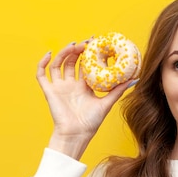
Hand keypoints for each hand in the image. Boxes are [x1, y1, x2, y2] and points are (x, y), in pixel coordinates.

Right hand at [35, 41, 133, 156]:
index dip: (88, 53)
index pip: (85, 65)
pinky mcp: (49, 91)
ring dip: (63, 53)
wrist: (76, 134)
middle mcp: (71, 84)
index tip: (95, 42)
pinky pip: (42, 74)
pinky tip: (49, 53)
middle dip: (77, 50)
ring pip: (58, 64)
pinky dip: (42, 63)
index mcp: (84, 86)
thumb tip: (135, 78)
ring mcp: (59, 87)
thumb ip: (118, 90)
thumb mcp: (107, 103)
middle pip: (71, 61)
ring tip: (73, 46)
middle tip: (85, 42)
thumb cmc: (91, 122)